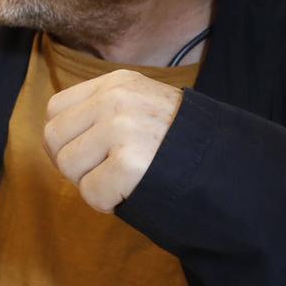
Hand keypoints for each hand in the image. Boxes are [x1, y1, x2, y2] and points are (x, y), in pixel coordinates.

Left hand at [42, 70, 184, 212]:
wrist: (232, 167)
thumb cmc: (181, 145)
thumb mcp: (143, 107)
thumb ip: (102, 112)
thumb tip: (53, 138)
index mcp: (117, 83)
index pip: (55, 109)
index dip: (67, 139)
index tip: (91, 154)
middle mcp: (116, 100)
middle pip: (54, 138)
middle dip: (74, 164)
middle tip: (107, 173)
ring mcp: (122, 129)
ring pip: (68, 166)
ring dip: (92, 183)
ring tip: (126, 179)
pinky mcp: (129, 163)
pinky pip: (91, 192)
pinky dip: (108, 202)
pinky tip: (133, 192)